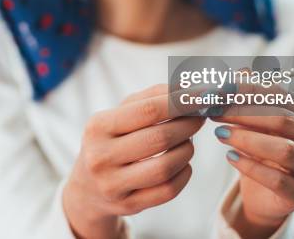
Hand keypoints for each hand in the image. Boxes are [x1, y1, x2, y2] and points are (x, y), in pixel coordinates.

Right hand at [63, 84, 205, 238]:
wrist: (87, 186)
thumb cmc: (112, 138)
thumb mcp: (122, 112)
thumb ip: (154, 96)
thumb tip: (190, 87)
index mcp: (98, 126)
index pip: (148, 110)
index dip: (181, 101)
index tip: (206, 94)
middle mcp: (101, 157)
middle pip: (159, 138)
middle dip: (188, 124)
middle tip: (201, 116)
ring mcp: (113, 185)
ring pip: (165, 167)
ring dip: (187, 149)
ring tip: (188, 140)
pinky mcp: (128, 205)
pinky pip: (168, 190)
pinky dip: (184, 173)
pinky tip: (183, 162)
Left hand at [210, 81, 293, 237]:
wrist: (262, 192)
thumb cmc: (260, 148)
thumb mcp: (253, 119)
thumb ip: (248, 94)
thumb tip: (240, 72)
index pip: (281, 95)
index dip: (248, 90)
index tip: (219, 89)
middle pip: (284, 120)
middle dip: (245, 114)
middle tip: (215, 111)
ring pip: (285, 150)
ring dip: (248, 139)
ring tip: (220, 133)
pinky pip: (278, 180)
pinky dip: (251, 167)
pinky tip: (230, 157)